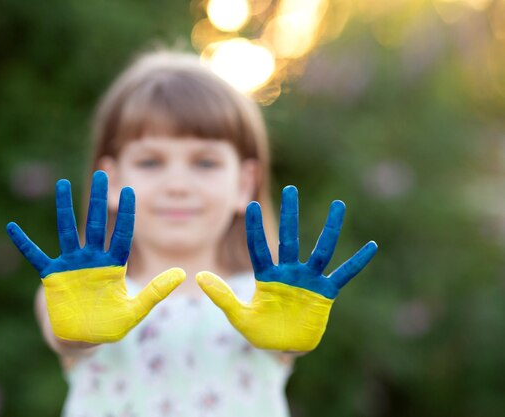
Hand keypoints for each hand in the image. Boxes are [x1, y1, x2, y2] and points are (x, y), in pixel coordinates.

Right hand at [7, 171, 183, 342]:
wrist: (81, 338)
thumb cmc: (108, 325)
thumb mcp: (133, 312)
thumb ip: (154, 293)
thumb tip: (179, 273)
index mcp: (113, 267)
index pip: (121, 235)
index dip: (125, 215)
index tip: (130, 191)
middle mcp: (92, 260)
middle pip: (96, 224)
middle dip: (99, 200)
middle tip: (102, 173)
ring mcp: (71, 265)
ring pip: (68, 232)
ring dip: (64, 209)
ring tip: (61, 184)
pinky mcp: (53, 275)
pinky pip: (36, 257)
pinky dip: (24, 244)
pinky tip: (12, 228)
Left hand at [196, 186, 376, 351]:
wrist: (283, 348)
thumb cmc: (261, 332)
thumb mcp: (239, 316)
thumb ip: (222, 297)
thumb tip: (199, 278)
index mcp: (267, 276)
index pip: (259, 247)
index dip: (255, 228)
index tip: (252, 205)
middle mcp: (288, 273)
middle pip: (290, 239)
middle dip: (290, 215)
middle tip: (290, 189)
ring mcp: (308, 281)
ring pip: (320, 250)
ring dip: (330, 229)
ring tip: (339, 205)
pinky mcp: (324, 294)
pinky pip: (342, 275)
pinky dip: (356, 263)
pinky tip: (371, 247)